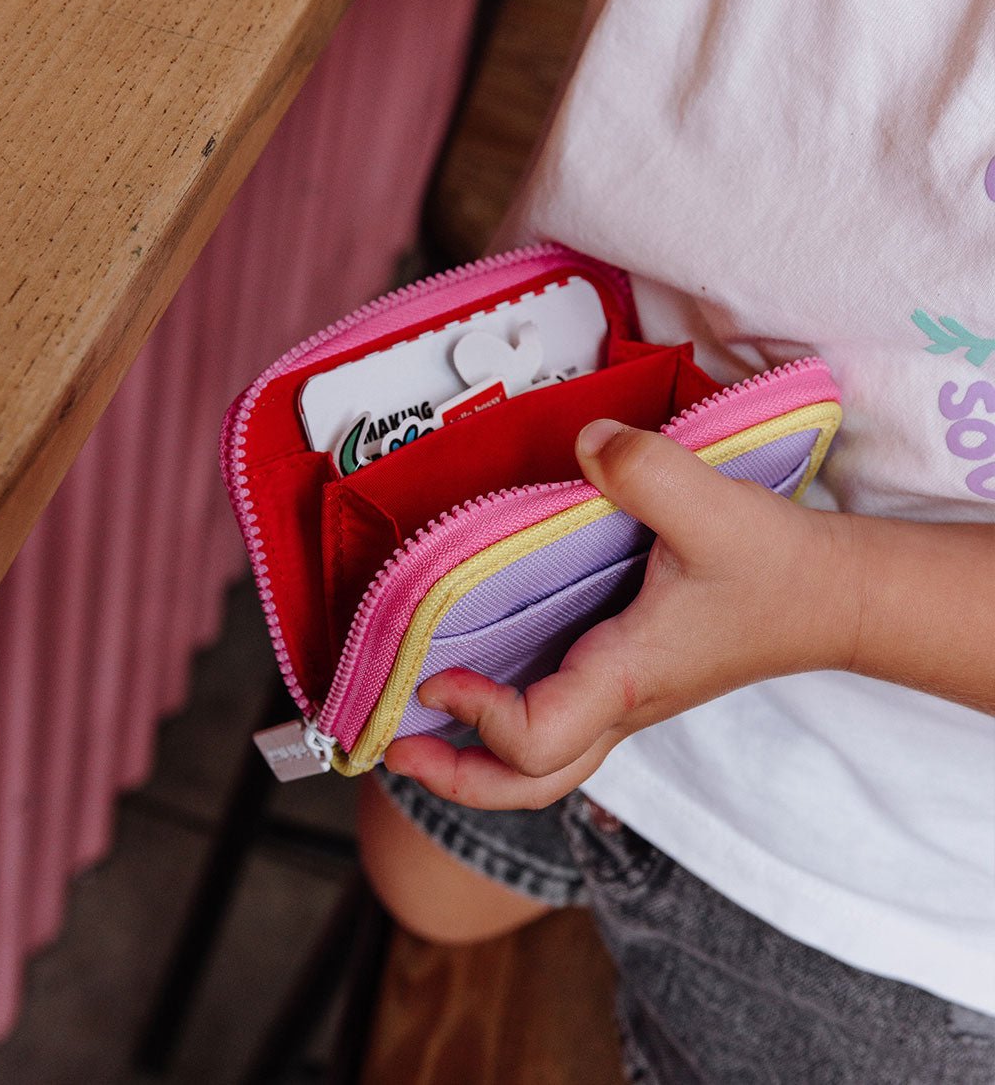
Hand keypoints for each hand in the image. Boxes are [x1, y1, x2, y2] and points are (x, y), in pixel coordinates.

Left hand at [384, 420, 858, 808]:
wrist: (832, 596)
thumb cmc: (776, 566)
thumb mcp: (711, 506)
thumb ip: (644, 470)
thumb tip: (584, 444)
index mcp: (625, 676)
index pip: (534, 739)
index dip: (477, 716)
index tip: (440, 672)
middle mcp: (619, 702)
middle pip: (528, 784)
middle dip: (456, 777)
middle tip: (397, 744)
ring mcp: (625, 698)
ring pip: (543, 764)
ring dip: (477, 756)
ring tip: (424, 720)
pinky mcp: (632, 678)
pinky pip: (560, 723)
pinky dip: (510, 720)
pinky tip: (486, 674)